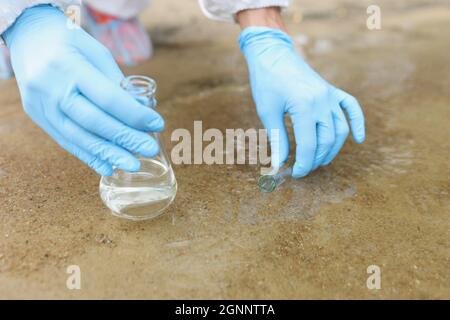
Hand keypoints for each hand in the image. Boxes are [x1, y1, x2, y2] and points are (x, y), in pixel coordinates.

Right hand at [3, 5, 163, 175]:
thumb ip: (117, 84)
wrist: (28, 37)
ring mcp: (41, 105)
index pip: (107, 98)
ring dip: (109, 153)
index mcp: (69, 66)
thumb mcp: (97, 53)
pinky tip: (108, 167)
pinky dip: (89, 156)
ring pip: (78, 137)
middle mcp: (52, 88)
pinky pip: (65, 141)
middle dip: (126, 138)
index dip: (134, 114)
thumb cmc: (70, 43)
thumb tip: (143, 112)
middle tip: (150, 149)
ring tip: (133, 164)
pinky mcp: (38, 116)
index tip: (157, 123)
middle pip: (94, 121)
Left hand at [239, 27, 364, 177]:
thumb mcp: (268, 112)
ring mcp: (330, 95)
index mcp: (304, 106)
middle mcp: (322, 101)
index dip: (304, 164)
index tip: (296, 174)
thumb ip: (277, 140)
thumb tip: (279, 165)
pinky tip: (359, 139)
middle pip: (326, 140)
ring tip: (320, 160)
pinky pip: (351, 108)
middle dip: (316, 159)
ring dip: (332, 148)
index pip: (309, 145)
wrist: (272, 54)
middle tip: (305, 168)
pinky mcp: (332, 91)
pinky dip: (357, 123)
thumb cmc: (266, 82)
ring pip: (340, 129)